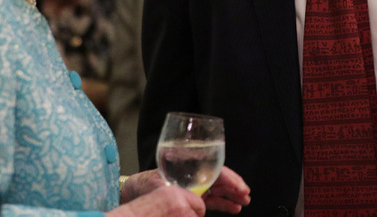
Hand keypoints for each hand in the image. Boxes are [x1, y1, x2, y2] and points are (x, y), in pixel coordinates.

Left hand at [119, 166, 249, 213]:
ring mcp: (192, 187)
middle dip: (233, 187)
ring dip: (231, 196)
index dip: (229, 178)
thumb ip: (177, 194)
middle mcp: (192, 175)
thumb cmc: (142, 185)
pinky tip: (233, 208)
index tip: (240, 187)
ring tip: (243, 202)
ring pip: (217, 190)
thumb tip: (197, 205)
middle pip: (218, 178)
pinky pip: (210, 200)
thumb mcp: (159, 186)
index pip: (214, 170)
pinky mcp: (189, 198)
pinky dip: (222, 203)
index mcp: (187, 168)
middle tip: (246, 196)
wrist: (130, 192)